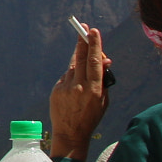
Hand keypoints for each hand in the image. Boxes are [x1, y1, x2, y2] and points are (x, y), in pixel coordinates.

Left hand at [48, 26, 110, 159]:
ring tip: (83, 68)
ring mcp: (65, 88)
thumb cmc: (91, 116)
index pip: (95, 62)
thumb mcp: (104, 99)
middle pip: (81, 58)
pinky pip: (66, 77)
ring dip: (79, 62)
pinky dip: (72, 77)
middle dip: (83, 41)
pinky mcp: (56, 90)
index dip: (95, 45)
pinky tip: (75, 87)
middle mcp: (79, 86)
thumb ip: (103, 80)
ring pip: (73, 67)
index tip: (93, 31)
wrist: (71, 134)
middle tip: (83, 27)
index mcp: (94, 89)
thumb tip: (105, 60)